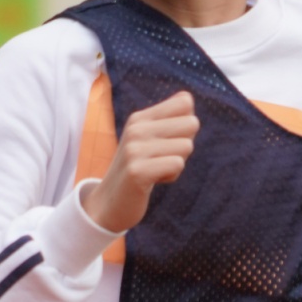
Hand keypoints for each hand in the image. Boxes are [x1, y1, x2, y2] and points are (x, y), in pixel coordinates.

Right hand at [85, 90, 199, 234]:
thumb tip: (187, 98)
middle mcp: (136, 129)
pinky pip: (177, 164)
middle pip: (192, 123)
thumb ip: (168, 119)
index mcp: (140, 117)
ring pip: (187, 146)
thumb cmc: (138, 169)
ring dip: (177, 164)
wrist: (109, 202)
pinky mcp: (137, 171)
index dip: (186, 125)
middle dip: (184, 145)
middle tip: (162, 158)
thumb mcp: (148, 139)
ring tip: (155, 170)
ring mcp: (134, 149)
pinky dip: (171, 176)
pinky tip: (153, 180)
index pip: (185, 102)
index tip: (168, 141)